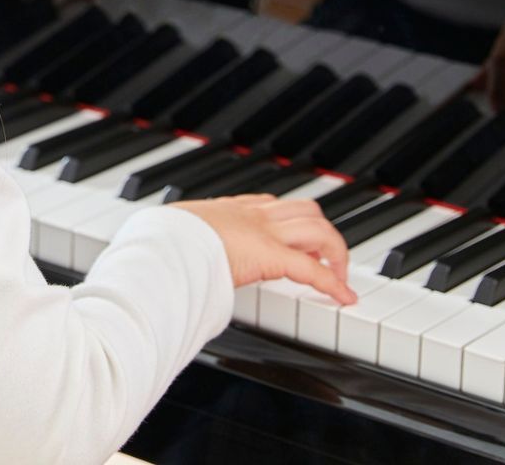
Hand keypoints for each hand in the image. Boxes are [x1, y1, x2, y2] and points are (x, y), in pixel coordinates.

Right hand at [172, 194, 356, 302]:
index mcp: (227, 210)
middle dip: (321, 232)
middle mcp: (252, 216)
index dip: (288, 221)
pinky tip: (345, 298)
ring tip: (339, 276)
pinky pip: (313, 270)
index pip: (270, 205)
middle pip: (304, 210)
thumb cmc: (160, 240)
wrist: (163, 242)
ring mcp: (264, 234)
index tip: (293, 236)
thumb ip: (178, 242)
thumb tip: (159, 252)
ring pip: (318, 229)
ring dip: (335, 253)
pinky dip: (334, 285)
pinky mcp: (272, 257)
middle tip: (324, 257)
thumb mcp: (170, 233)